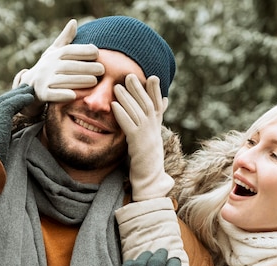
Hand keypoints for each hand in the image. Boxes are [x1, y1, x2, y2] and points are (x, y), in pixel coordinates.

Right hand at [0, 84, 34, 163]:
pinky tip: (30, 96)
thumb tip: (2, 163)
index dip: (4, 109)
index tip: (13, 105)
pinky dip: (21, 99)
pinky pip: (11, 104)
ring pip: (5, 101)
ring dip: (18, 95)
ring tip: (29, 90)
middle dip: (11, 97)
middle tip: (23, 91)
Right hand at [12, 19, 103, 114]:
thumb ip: (66, 39)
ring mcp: (44, 80)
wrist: (30, 86)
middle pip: (69, 66)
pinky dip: (62, 95)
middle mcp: (48, 66)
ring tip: (94, 81)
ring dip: (79, 81)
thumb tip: (74, 22)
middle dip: (86, 67)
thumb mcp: (54, 52)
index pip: (69, 50)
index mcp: (54, 55)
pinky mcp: (42, 94)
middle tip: (102, 70)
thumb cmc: (49, 67)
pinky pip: (52, 94)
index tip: (97, 52)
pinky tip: (73, 96)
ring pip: (63, 80)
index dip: (83, 50)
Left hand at [111, 74, 173, 200]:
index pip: (158, 104)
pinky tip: (114, 106)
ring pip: (137, 112)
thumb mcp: (152, 138)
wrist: (150, 180)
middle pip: (147, 104)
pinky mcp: (138, 144)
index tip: (152, 77)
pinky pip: (129, 126)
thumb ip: (153, 122)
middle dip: (139, 89)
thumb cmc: (148, 160)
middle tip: (130, 75)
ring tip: (118, 87)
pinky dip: (122, 114)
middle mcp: (154, 129)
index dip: (155, 91)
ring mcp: (147, 136)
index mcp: (156, 127)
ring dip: (127, 98)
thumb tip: (162, 105)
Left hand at [118, 248, 189, 265]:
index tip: (174, 262)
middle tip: (162, 253)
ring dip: (147, 257)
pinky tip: (136, 265)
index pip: (173, 263)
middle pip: (157, 258)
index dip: (174, 262)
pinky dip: (131, 264)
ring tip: (149, 257)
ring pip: (141, 260)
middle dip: (162, 255)